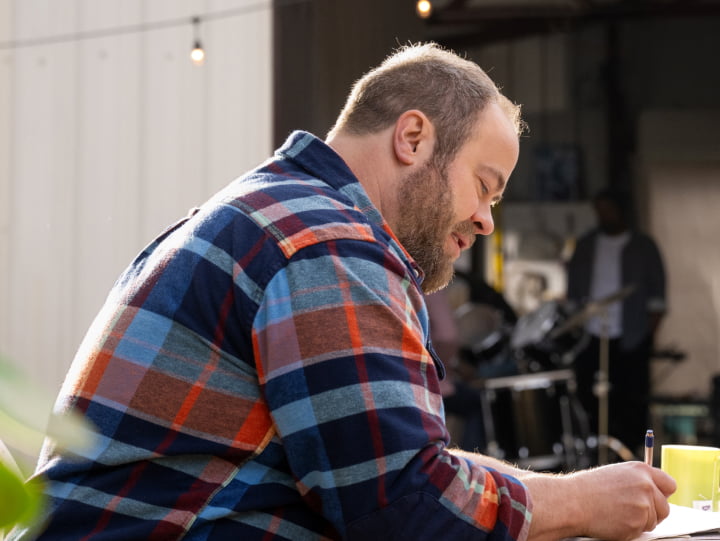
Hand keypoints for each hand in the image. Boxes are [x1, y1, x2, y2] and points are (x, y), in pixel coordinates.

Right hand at [525, 461, 675, 540]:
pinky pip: (642, 531)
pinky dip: (630, 530)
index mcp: (640, 470)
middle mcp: (646, 485)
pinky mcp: (638, 522)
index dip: (662, 494)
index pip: (669, 484)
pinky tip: (614, 521)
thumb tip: (652, 493)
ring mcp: (643, 504)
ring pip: (653, 521)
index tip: (655, 499)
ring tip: (617, 514)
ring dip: (639, 522)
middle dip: (652, 513)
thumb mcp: (616, 475)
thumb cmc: (588, 488)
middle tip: (631, 512)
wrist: (573, 501)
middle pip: (665, 507)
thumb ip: (637, 482)